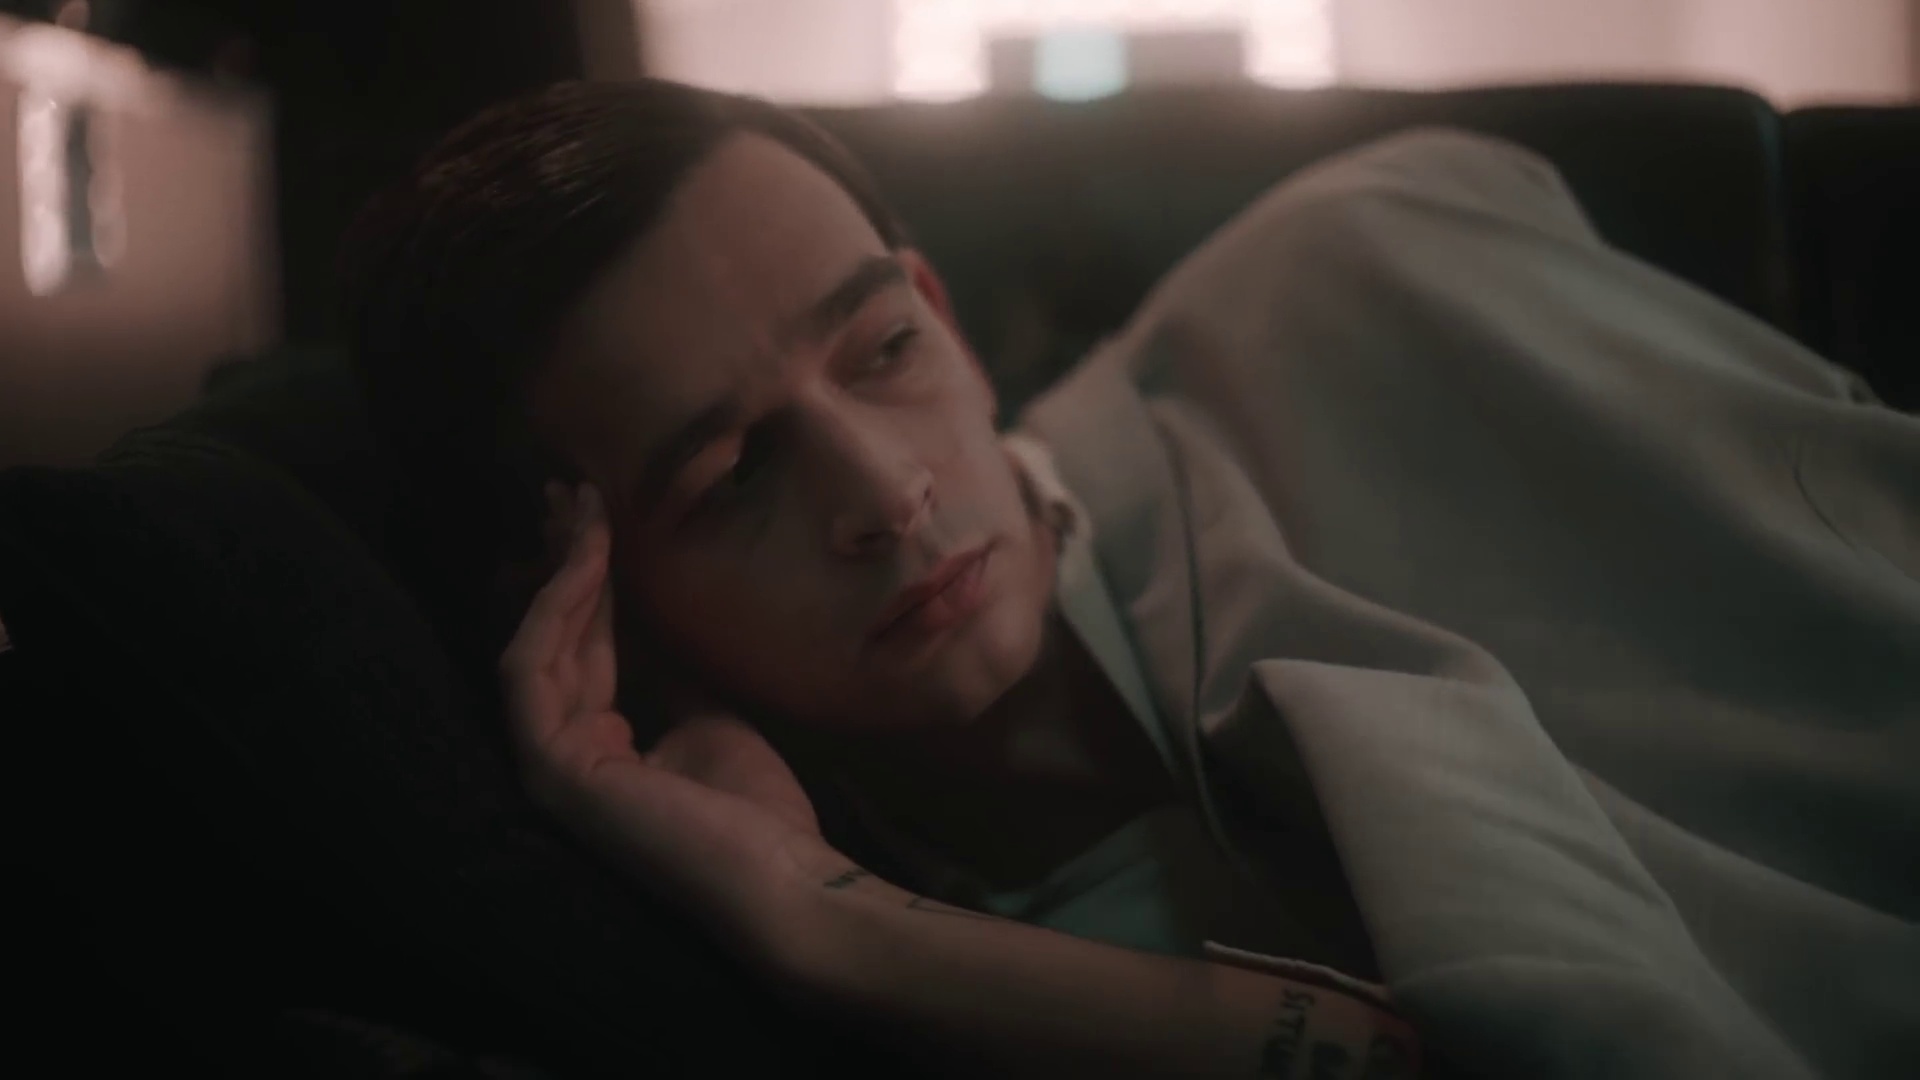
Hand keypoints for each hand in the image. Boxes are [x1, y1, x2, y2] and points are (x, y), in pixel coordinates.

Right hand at [500, 481, 848, 963]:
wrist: (783, 879)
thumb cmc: (758, 812)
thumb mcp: (710, 716)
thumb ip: (668, 671)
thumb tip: (651, 617)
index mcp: (604, 749)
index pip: (587, 649)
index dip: (591, 581)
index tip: (600, 516)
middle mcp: (564, 755)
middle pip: (556, 640)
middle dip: (563, 562)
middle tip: (570, 491)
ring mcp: (549, 767)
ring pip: (537, 647)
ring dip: (560, 573)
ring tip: (581, 509)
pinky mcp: (549, 770)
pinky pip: (533, 672)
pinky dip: (555, 612)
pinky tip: (583, 563)